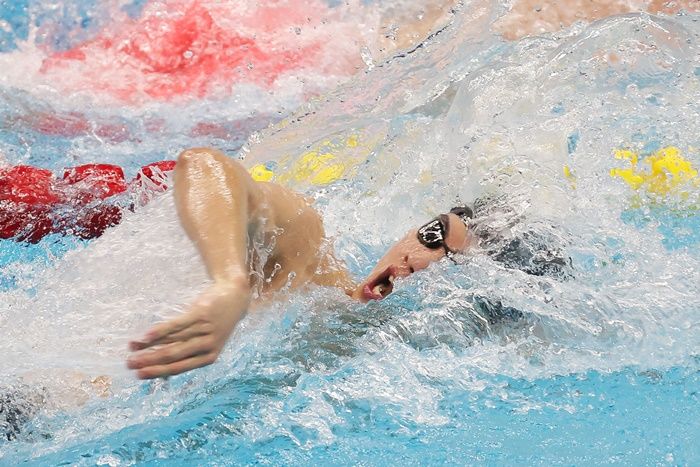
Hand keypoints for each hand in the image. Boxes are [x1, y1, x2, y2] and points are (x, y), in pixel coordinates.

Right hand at [127, 280, 250, 378]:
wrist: (235, 297)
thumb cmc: (216, 324)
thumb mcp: (206, 342)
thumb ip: (186, 354)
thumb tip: (160, 370)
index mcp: (209, 357)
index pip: (179, 368)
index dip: (158, 372)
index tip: (138, 375)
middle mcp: (207, 345)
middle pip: (173, 356)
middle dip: (149, 361)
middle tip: (129, 364)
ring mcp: (205, 329)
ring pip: (172, 340)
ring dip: (149, 345)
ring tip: (131, 347)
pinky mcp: (201, 314)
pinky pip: (177, 324)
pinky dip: (160, 331)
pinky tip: (146, 335)